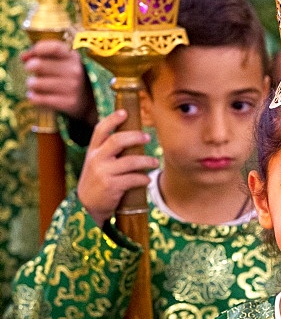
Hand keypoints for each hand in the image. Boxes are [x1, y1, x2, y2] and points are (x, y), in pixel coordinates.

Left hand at [22, 39, 96, 123]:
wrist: (88, 100)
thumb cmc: (67, 76)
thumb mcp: (60, 61)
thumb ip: (41, 54)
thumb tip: (23, 57)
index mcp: (72, 56)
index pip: (53, 47)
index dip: (37, 49)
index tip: (31, 55)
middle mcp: (74, 71)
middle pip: (39, 65)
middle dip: (29, 67)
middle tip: (30, 70)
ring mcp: (73, 87)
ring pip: (37, 83)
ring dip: (31, 84)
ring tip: (34, 85)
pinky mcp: (69, 103)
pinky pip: (40, 99)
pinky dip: (33, 98)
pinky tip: (34, 97)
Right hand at [77, 109, 158, 225]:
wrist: (87, 206)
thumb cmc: (97, 181)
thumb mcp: (96, 163)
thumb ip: (107, 151)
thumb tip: (131, 136)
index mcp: (92, 151)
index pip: (100, 130)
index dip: (112, 119)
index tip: (124, 112)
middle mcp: (96, 159)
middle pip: (117, 141)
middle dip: (135, 136)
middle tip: (148, 136)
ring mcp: (103, 173)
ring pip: (130, 161)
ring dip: (146, 161)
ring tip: (154, 162)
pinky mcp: (111, 186)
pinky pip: (133, 179)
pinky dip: (143, 179)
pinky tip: (147, 180)